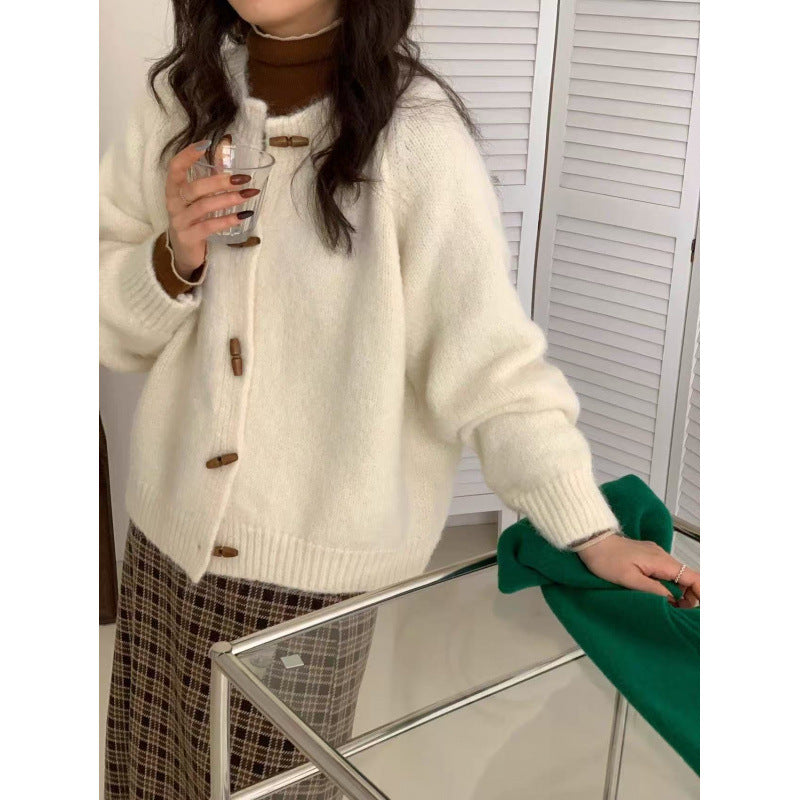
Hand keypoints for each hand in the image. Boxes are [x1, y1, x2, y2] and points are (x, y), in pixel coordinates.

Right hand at [164, 135, 259, 278]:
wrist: (184, 252)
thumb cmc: (194, 218)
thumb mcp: (199, 197)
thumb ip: (210, 174)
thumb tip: (226, 148)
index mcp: (173, 189)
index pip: (174, 167)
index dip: (187, 155)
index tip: (205, 144)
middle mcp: (173, 204)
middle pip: (194, 188)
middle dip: (219, 181)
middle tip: (243, 178)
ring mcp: (179, 222)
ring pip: (203, 207)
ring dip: (228, 199)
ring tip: (248, 194)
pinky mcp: (188, 238)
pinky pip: (208, 226)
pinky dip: (227, 220)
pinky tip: (243, 215)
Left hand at [576, 534, 699, 608]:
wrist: (592, 541)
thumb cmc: (606, 559)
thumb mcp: (629, 579)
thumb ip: (653, 590)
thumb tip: (673, 600)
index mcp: (661, 561)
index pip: (693, 577)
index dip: (701, 594)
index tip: (696, 611)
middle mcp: (663, 557)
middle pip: (688, 579)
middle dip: (688, 597)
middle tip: (676, 612)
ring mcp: (656, 556)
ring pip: (677, 577)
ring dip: (677, 593)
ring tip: (666, 607)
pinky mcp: (648, 557)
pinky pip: (665, 573)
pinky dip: (667, 586)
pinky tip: (658, 596)